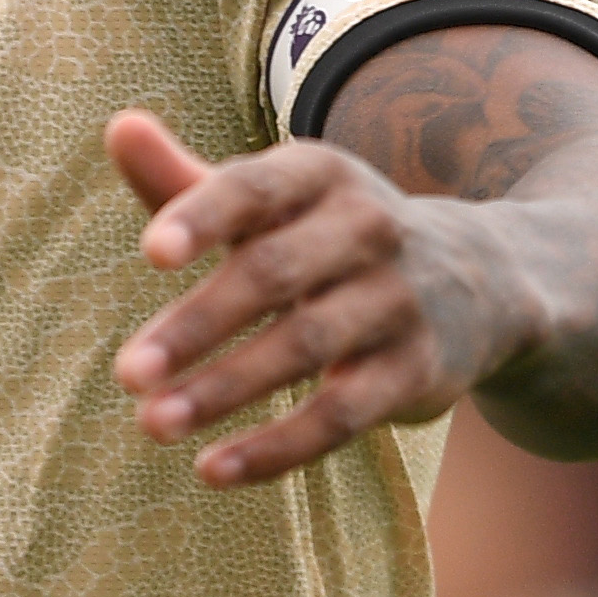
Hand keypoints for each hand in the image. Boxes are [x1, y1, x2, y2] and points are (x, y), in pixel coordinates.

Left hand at [101, 110, 534, 487]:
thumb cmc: (326, 236)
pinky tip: (213, 470)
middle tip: (127, 373)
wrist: (480, 279)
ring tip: (152, 424)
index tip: (150, 253)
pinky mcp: (416, 371)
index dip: (204, 216)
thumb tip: (118, 126)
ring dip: (226, 389)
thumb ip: (186, 180)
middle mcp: (367, 228)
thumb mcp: (270, 201)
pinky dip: (278, 446)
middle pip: (274, 274)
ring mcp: (398, 300)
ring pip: (306, 347)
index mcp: (320, 175)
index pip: (255, 189)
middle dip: (199, 325)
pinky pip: (343, 414)